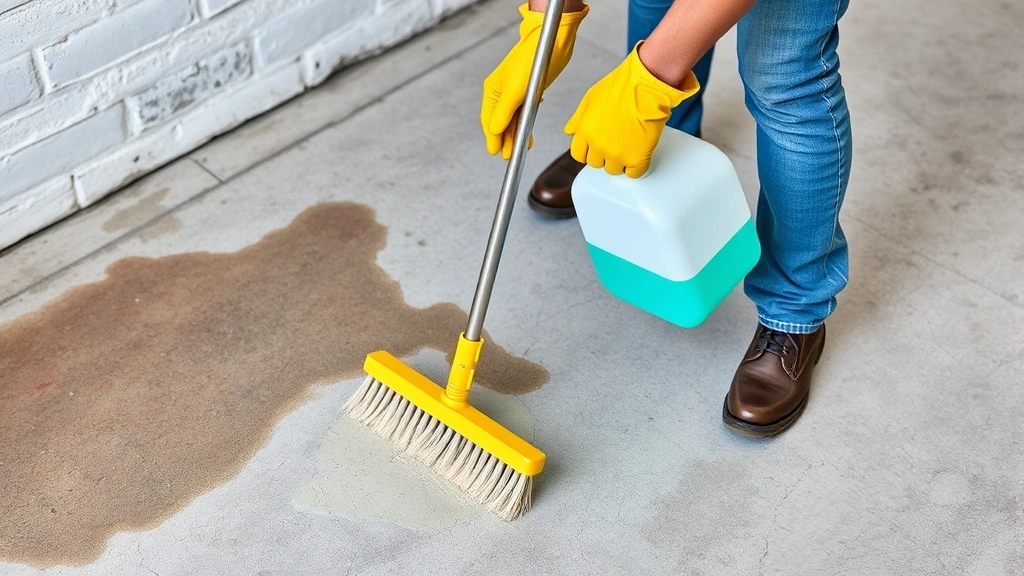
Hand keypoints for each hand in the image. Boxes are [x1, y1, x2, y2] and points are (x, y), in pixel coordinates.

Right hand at [481, 3, 588, 158]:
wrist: (553, 41)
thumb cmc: (531, 60)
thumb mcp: (515, 91)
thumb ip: (504, 113)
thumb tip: (494, 132)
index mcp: (493, 91)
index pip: (489, 120)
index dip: (492, 137)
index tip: (495, 152)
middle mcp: (502, 93)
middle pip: (501, 122)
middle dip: (505, 139)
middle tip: (508, 156)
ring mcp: (516, 93)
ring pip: (513, 119)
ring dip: (516, 135)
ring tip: (520, 150)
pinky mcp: (530, 92)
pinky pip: (525, 113)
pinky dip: (526, 125)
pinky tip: (528, 135)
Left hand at [564, 43, 698, 177]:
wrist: (646, 86)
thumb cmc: (622, 86)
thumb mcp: (591, 97)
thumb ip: (578, 118)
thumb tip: (569, 132)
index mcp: (585, 131)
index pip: (579, 155)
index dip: (588, 151)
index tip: (596, 147)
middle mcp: (598, 145)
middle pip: (595, 164)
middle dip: (603, 155)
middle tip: (615, 143)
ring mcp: (617, 154)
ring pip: (613, 170)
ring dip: (620, 162)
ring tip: (629, 146)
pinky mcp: (636, 158)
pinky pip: (633, 174)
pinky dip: (636, 168)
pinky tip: (639, 156)